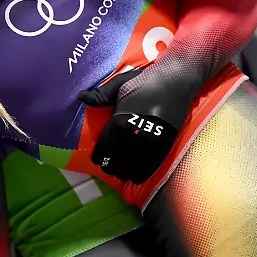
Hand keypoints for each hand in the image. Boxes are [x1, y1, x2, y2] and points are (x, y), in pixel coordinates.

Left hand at [78, 68, 184, 184]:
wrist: (175, 81)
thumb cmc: (144, 82)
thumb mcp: (119, 85)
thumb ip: (100, 96)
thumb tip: (80, 97)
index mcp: (119, 122)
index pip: (104, 148)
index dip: (99, 157)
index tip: (97, 159)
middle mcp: (134, 136)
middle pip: (117, 162)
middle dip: (110, 166)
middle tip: (108, 166)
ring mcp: (151, 142)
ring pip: (133, 168)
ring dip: (125, 172)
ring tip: (121, 172)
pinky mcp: (165, 145)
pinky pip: (151, 167)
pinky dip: (142, 173)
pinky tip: (136, 175)